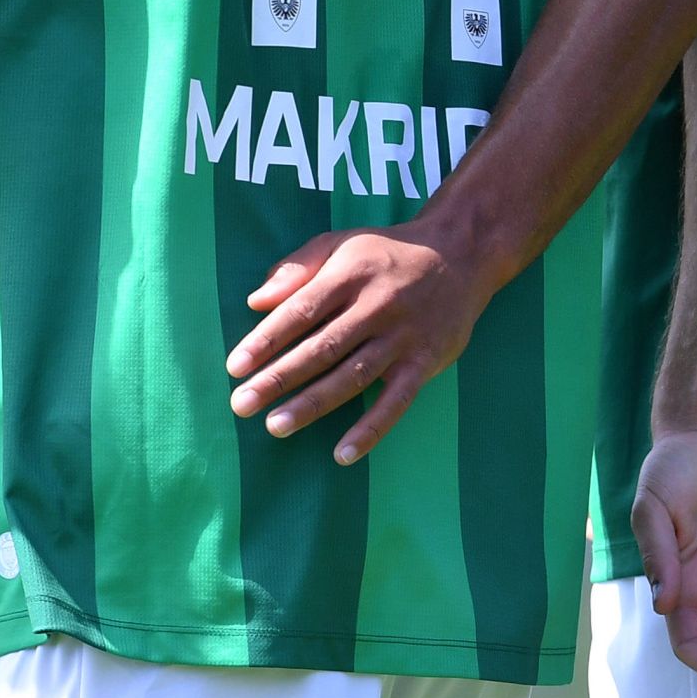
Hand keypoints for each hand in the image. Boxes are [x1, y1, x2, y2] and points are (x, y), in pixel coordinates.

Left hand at [224, 223, 501, 465]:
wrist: (461, 254)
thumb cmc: (387, 252)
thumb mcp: (341, 243)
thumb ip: (298, 267)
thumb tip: (255, 301)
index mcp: (351, 273)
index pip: (301, 310)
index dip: (266, 340)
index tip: (235, 367)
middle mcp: (377, 305)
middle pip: (322, 347)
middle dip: (279, 378)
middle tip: (241, 404)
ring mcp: (403, 337)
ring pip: (353, 376)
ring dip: (313, 404)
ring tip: (275, 427)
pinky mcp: (425, 362)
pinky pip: (396, 402)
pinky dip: (371, 429)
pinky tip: (343, 454)